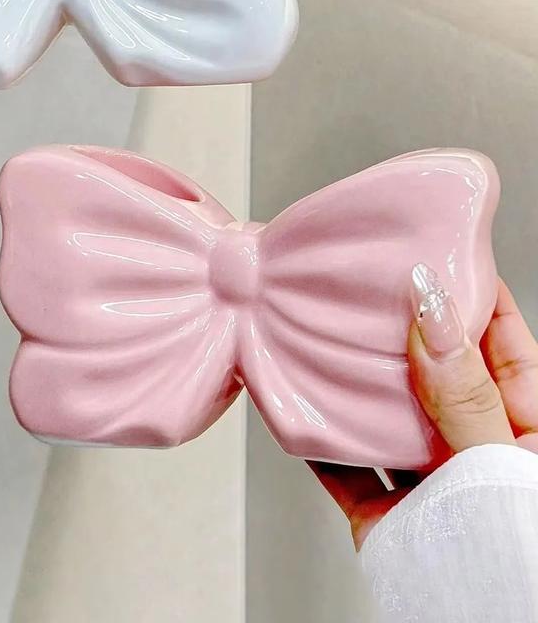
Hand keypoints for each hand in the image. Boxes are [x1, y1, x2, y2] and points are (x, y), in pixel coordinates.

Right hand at [311, 270, 537, 550]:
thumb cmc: (525, 563)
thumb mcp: (504, 466)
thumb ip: (463, 392)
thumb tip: (431, 308)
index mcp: (528, 428)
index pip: (498, 339)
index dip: (466, 290)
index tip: (428, 247)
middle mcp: (478, 447)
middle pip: (432, 370)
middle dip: (397, 325)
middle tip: (359, 279)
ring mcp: (433, 483)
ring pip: (384, 414)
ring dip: (351, 376)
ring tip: (317, 326)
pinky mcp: (391, 520)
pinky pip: (347, 467)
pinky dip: (319, 437)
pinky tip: (295, 401)